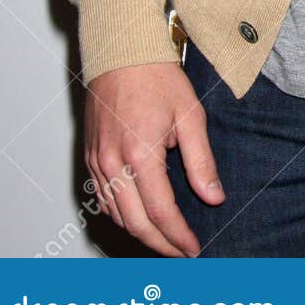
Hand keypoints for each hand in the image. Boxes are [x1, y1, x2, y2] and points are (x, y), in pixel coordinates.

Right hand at [84, 62, 223, 256]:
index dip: (178, 237)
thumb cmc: (157, 77)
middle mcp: (113, 164)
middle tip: (181, 253)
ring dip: (140, 233)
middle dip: (161, 244)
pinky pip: (103, 200)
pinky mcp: (90, 158)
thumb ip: (202, 161)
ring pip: (117, 216)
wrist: (121, 51)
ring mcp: (97, 163)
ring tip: (165, 240)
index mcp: (140, 155)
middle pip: (135, 224)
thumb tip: (214, 197)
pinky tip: (138, 217)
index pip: (160, 212)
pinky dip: (121, 216)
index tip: (193, 249)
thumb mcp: (190, 115)